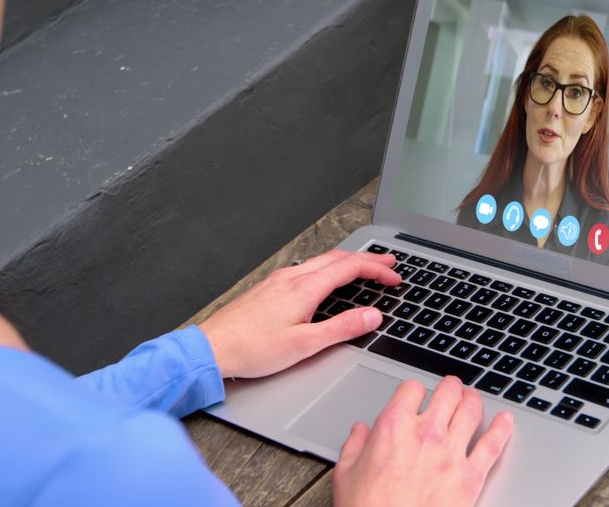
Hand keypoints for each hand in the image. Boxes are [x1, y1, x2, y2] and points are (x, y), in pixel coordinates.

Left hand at [198, 249, 399, 378]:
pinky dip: (328, 268)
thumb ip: (342, 328)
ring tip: (364, 267)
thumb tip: (372, 316)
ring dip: (348, 262)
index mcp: (305, 288)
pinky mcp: (269, 288)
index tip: (395, 278)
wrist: (212, 349)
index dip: (378, 270)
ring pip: (321, 261)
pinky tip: (327, 279)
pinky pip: (307, 268)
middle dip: (367, 259)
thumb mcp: (305, 345)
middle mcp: (292, 278)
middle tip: (389, 263)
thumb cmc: (253, 349)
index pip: (351, 268)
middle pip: (338, 258)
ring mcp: (279, 280)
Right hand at [332, 376, 514, 506]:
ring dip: (473, 400)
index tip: (415, 395)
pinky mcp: (470, 477)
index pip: (411, 389)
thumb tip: (359, 431)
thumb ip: (354, 446)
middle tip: (452, 387)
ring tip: (473, 397)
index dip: (414, 390)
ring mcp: (451, 454)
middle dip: (450, 387)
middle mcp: (426, 435)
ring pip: (471, 412)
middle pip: (447, 393)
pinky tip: (506, 421)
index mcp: (393, 428)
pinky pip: (492, 445)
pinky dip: (503, 429)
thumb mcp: (346, 475)